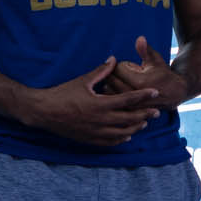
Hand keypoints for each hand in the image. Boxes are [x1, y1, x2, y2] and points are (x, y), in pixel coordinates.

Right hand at [18, 59, 165, 147]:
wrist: (43, 112)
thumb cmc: (62, 94)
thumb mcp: (82, 81)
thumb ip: (100, 71)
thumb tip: (113, 59)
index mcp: (100, 104)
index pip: (128, 99)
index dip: (143, 96)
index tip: (155, 93)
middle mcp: (100, 120)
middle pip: (129, 119)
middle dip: (144, 115)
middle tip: (156, 112)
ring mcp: (95, 132)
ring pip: (122, 133)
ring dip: (135, 128)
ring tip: (144, 123)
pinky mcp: (89, 139)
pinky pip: (110, 142)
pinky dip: (121, 139)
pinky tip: (127, 136)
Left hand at [102, 38, 187, 104]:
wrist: (174, 94)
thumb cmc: (163, 74)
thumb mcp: (156, 60)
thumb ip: (146, 50)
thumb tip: (140, 38)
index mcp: (140, 82)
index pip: (117, 69)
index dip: (122, 65)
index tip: (132, 67)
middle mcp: (133, 96)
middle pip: (111, 79)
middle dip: (116, 73)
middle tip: (127, 74)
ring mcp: (129, 105)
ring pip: (108, 90)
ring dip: (111, 83)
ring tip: (124, 82)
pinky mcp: (127, 111)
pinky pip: (111, 99)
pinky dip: (111, 93)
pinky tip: (120, 90)